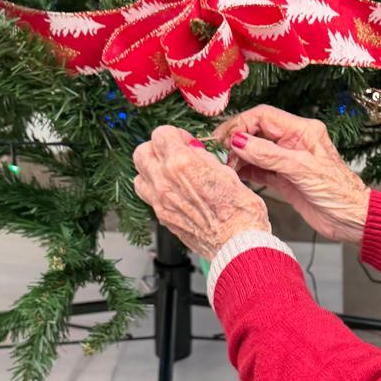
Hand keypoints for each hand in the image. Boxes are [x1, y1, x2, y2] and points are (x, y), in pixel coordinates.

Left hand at [132, 125, 269, 258]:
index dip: (176, 134)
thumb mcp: (227, 173)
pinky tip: (175, 192)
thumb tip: (194, 151)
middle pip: (142, 152)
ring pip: (139, 175)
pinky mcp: (163, 218)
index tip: (187, 141)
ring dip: (152, 170)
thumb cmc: (241, 213)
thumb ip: (204, 159)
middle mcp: (165, 181)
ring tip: (171, 173)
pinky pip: (148, 197)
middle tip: (176, 153)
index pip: (161, 134)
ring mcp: (160, 202)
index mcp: (182, 164)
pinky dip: (156, 190)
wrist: (238, 246)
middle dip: (158, 148)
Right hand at [213, 105, 369, 245]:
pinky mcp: (283, 179)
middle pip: (256, 131)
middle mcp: (293, 142)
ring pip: (254, 151)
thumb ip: (270, 155)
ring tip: (227, 167)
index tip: (225, 139)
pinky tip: (236, 175)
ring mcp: (287, 161)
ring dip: (239, 157)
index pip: (263, 116)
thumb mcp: (303, 170)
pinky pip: (258, 169)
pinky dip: (246, 171)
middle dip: (237, 140)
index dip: (241, 124)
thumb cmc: (340, 193)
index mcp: (303, 130)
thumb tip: (239, 141)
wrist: (352, 221)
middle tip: (222, 154)